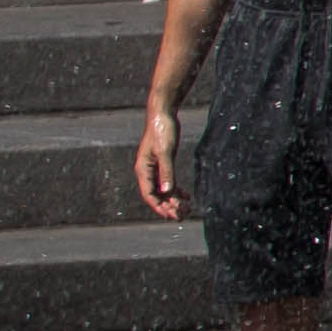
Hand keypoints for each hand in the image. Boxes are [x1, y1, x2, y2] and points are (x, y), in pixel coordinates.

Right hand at [133, 105, 184, 219]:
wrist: (163, 115)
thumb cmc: (162, 131)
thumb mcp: (166, 152)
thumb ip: (167, 172)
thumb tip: (167, 191)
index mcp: (143, 170)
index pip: (149, 195)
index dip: (160, 207)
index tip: (173, 215)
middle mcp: (147, 172)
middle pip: (156, 196)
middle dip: (168, 207)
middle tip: (183, 214)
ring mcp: (155, 169)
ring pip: (163, 191)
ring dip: (173, 201)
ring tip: (187, 208)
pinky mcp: (163, 164)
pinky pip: (168, 183)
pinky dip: (177, 191)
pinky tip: (187, 196)